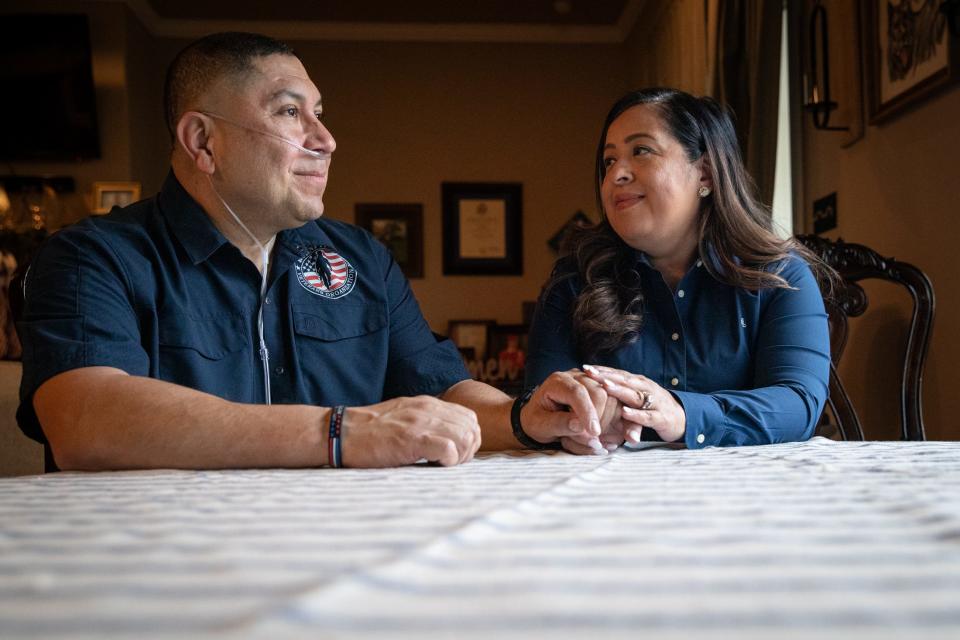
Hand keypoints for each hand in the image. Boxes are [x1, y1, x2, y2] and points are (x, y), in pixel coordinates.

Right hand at [341, 396, 480, 466]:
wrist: (343, 433)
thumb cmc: (371, 432)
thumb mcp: (404, 416)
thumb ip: (426, 421)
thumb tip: (448, 437)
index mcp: (427, 403)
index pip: (469, 417)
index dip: (469, 438)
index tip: (455, 454)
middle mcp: (428, 409)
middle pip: (471, 428)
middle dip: (468, 449)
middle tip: (450, 463)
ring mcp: (420, 422)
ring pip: (464, 437)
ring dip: (459, 456)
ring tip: (441, 465)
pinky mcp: (412, 439)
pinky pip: (448, 448)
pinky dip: (448, 461)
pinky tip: (433, 465)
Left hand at [519, 369, 619, 454]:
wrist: (540, 417)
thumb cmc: (538, 421)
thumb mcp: (540, 426)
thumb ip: (558, 424)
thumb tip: (579, 425)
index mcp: (557, 382)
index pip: (577, 393)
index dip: (587, 412)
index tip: (594, 432)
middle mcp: (575, 377)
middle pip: (598, 393)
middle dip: (598, 418)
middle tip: (590, 440)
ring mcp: (589, 382)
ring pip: (610, 398)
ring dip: (605, 421)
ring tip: (591, 438)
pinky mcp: (599, 391)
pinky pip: (614, 404)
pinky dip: (610, 421)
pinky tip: (600, 433)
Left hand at [582, 365, 685, 443]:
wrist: (681, 418)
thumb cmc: (651, 406)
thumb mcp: (633, 398)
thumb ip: (616, 394)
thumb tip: (593, 392)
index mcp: (637, 383)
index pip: (617, 374)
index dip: (601, 370)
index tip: (584, 367)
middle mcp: (645, 388)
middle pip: (623, 380)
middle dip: (605, 375)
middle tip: (589, 372)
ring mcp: (654, 401)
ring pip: (634, 395)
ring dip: (619, 390)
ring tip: (604, 386)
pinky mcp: (661, 417)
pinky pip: (647, 416)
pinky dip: (636, 414)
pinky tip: (625, 412)